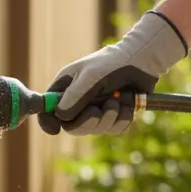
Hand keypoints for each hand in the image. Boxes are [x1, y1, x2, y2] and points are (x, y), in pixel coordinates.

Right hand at [40, 11, 187, 135]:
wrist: (142, 61)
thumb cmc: (112, 64)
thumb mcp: (90, 77)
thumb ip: (74, 97)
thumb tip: (61, 116)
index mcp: (66, 88)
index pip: (48, 110)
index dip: (48, 121)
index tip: (55, 129)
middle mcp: (78, 101)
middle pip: (72, 126)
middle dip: (86, 122)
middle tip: (97, 112)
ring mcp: (96, 110)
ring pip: (95, 130)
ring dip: (108, 118)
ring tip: (116, 100)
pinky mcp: (114, 116)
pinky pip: (114, 130)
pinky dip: (122, 119)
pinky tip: (126, 105)